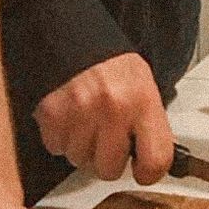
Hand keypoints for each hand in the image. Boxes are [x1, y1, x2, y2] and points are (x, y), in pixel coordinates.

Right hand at [34, 53, 174, 184]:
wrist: (74, 35)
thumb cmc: (111, 64)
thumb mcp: (143, 87)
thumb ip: (149, 125)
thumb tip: (151, 161)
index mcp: (143, 102)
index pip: (156, 160)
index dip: (148, 173)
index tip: (141, 171)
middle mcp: (113, 109)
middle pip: (109, 169)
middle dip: (106, 159)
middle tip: (106, 138)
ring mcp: (81, 113)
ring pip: (80, 160)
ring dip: (81, 147)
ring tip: (85, 122)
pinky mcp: (53, 114)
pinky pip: (56, 147)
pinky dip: (60, 138)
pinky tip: (68, 118)